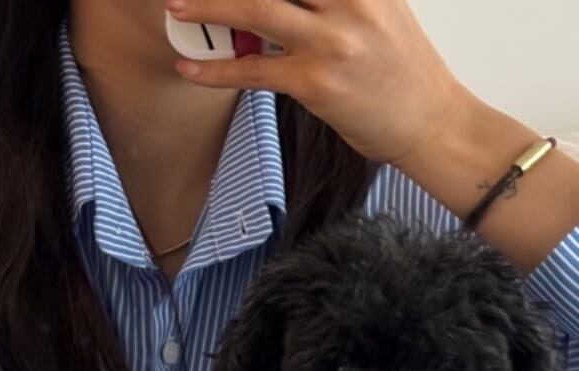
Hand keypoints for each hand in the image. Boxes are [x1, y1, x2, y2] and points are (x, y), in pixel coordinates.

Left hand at [166, 0, 464, 164]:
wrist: (430, 121)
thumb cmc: (402, 71)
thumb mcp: (381, 11)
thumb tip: (288, 1)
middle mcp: (350, 1)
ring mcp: (332, 42)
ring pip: (257, 10)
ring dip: (210, 7)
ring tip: (177, 5)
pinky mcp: (316, 83)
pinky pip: (254, 72)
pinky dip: (216, 71)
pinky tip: (190, 69)